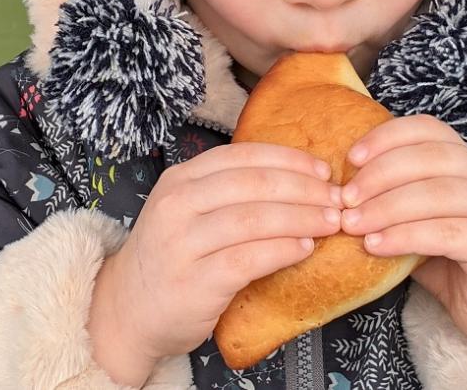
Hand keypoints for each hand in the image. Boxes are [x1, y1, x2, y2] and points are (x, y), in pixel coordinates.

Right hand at [97, 142, 343, 364]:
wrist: (128, 310)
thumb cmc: (170, 258)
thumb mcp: (186, 210)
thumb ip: (226, 192)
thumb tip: (295, 176)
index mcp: (179, 180)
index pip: (242, 157)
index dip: (289, 159)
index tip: (322, 168)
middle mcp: (176, 205)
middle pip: (253, 185)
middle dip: (304, 188)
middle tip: (337, 197)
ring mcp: (183, 244)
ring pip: (255, 219)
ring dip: (302, 218)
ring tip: (331, 221)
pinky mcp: (195, 282)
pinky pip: (250, 259)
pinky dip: (283, 250)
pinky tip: (306, 248)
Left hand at [339, 115, 466, 360]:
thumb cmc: (456, 261)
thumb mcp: (422, 220)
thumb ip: (396, 198)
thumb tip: (343, 190)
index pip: (427, 129)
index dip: (386, 138)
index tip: (351, 158)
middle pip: (429, 158)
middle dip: (379, 175)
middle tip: (345, 199)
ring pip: (436, 194)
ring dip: (385, 207)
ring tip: (352, 224)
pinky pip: (444, 233)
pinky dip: (403, 236)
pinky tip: (375, 245)